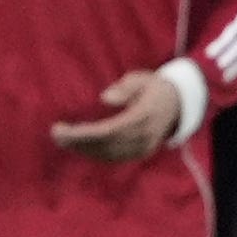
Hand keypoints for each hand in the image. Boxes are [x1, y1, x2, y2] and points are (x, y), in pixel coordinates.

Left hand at [50, 69, 184, 161]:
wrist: (180, 103)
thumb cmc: (155, 87)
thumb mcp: (143, 79)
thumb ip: (126, 87)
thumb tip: (105, 98)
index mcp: (143, 117)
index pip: (108, 131)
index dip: (83, 133)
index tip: (62, 129)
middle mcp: (144, 136)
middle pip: (105, 145)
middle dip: (78, 142)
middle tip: (56, 134)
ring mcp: (144, 147)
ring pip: (109, 154)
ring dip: (84, 149)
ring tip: (63, 140)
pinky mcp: (142, 152)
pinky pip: (115, 157)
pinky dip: (95, 153)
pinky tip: (80, 146)